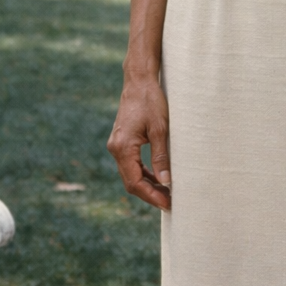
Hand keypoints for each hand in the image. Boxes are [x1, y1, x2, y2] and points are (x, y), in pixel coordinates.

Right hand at [107, 74, 171, 210]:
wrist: (139, 81)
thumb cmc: (151, 101)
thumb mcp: (160, 129)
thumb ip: (161, 156)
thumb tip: (166, 181)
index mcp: (123, 147)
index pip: (135, 182)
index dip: (151, 195)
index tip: (167, 203)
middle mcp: (116, 148)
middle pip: (130, 181)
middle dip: (149, 194)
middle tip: (169, 202)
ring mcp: (117, 145)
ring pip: (130, 174)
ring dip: (147, 185)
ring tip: (166, 193)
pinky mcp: (122, 141)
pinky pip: (131, 164)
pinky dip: (143, 173)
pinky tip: (157, 177)